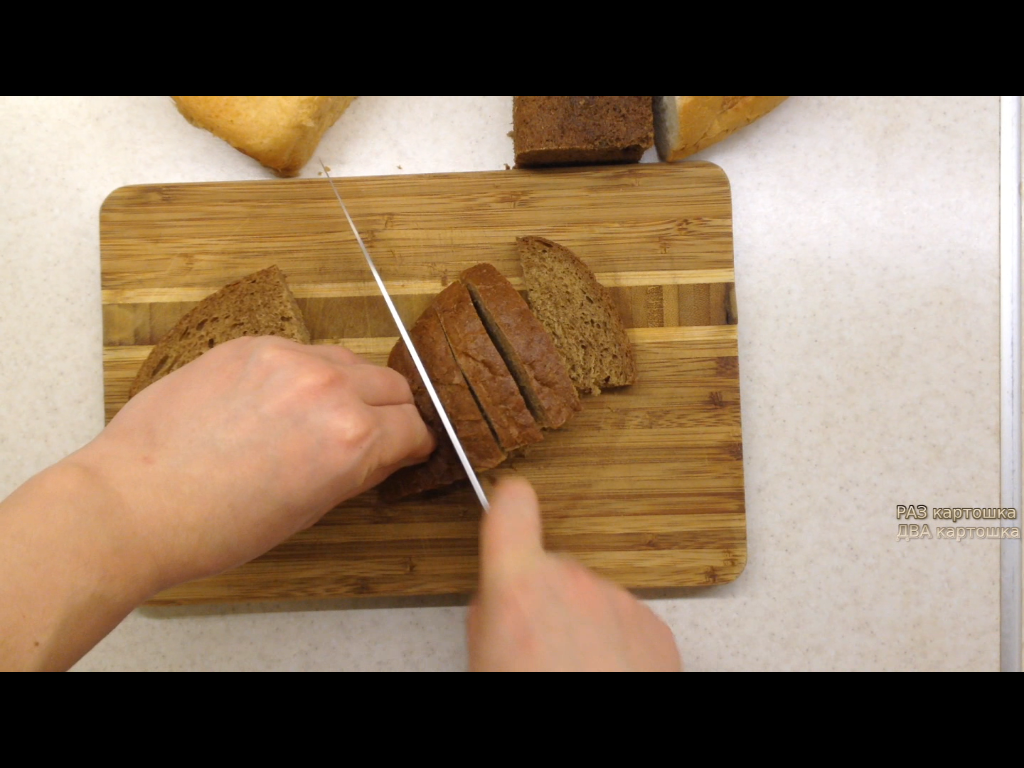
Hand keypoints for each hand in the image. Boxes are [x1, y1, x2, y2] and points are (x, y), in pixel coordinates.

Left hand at [70, 336, 433, 590]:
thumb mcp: (309, 510)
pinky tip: (278, 401)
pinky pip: (302, 350)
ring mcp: (287, 359)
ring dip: (351, 385)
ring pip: (350, 360)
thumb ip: (356, 469)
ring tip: (321, 415)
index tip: (406, 450)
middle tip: (372, 433)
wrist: (135, 504)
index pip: (416, 426)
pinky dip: (305, 372)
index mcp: (352, 440)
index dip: (414, 445)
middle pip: (394, 385)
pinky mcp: (251, 344)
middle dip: (391, 412)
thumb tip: (383, 450)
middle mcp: (329, 389)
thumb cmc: (215, 526)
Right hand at [468, 478, 681, 671]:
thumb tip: (501, 604)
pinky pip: (624, 623)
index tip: (508, 506)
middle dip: (546, 600)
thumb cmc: (531, 689)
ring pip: (591, 600)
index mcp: (520, 586)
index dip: (507, 505)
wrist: (605, 747)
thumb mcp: (483, 664)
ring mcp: (619, 600)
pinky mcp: (655, 626)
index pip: (511, 509)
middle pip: (552, 568)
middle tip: (538, 652)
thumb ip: (491, 619)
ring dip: (582, 627)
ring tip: (575, 675)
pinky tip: (606, 680)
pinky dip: (616, 647)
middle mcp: (573, 580)